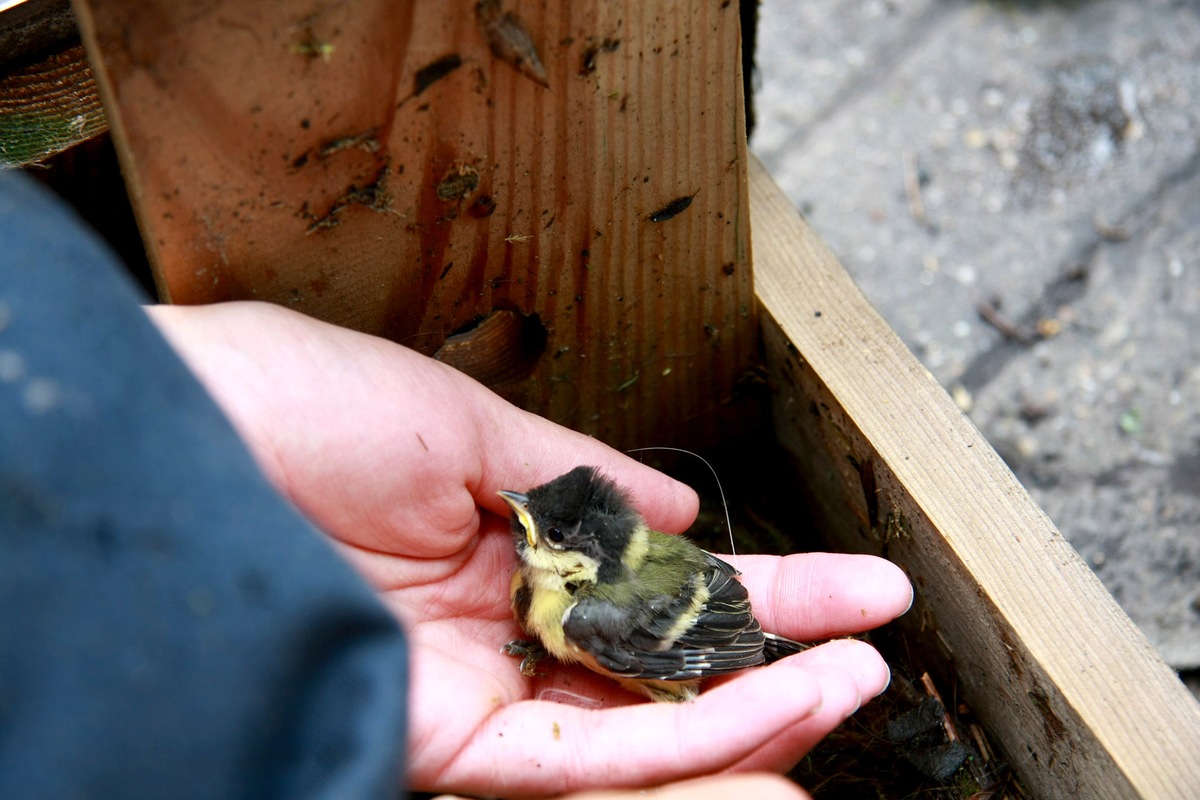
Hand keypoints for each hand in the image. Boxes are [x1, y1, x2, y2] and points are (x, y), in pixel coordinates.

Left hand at [149, 301, 912, 797]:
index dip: (758, 582)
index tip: (846, 579)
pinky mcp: (441, 742)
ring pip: (638, 728)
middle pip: (661, 664)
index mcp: (501, 541)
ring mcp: (474, 691)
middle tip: (873, 644)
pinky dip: (681, 741)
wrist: (161, 454)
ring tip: (853, 682)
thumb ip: (577, 476)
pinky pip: (582, 758)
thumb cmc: (278, 407)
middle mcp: (497, 627)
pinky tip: (769, 712)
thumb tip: (679, 502)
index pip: (658, 577)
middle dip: (778, 654)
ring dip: (754, 710)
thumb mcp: (455, 419)